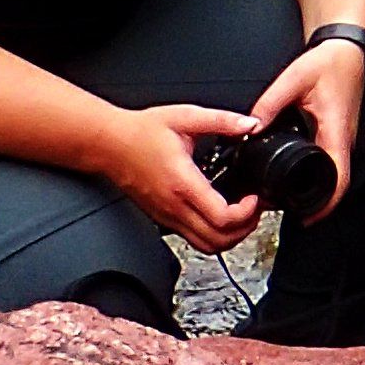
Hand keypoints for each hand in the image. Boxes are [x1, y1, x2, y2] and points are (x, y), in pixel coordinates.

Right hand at [99, 104, 262, 254]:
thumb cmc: (141, 132)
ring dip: (230, 238)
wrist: (109, 143)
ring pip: (206, 247)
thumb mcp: (185, 117)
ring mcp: (168, 216)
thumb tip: (250, 124)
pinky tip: (219, 216)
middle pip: (218, 241)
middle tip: (254, 209)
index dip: (246, 213)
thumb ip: (221, 120)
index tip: (254, 198)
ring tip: (241, 216)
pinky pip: (193, 239)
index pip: (222, 217)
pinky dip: (213, 236)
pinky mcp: (163, 218)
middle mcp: (175, 206)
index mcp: (183, 183)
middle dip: (245, 229)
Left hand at [249, 40, 364, 223]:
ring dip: (316, 190)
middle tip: (285, 210)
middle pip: (335, 184)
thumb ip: (270, 103)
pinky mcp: (337, 134)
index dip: (325, 204)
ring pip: (333, 174)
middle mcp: (343, 140)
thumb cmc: (328, 63)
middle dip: (315, 203)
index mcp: (336, 132)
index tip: (306, 218)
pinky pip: (329, 161)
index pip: (339, 179)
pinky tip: (295, 173)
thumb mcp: (294, 79)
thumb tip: (251, 126)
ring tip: (287, 198)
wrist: (347, 50)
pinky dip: (316, 173)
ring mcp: (342, 138)